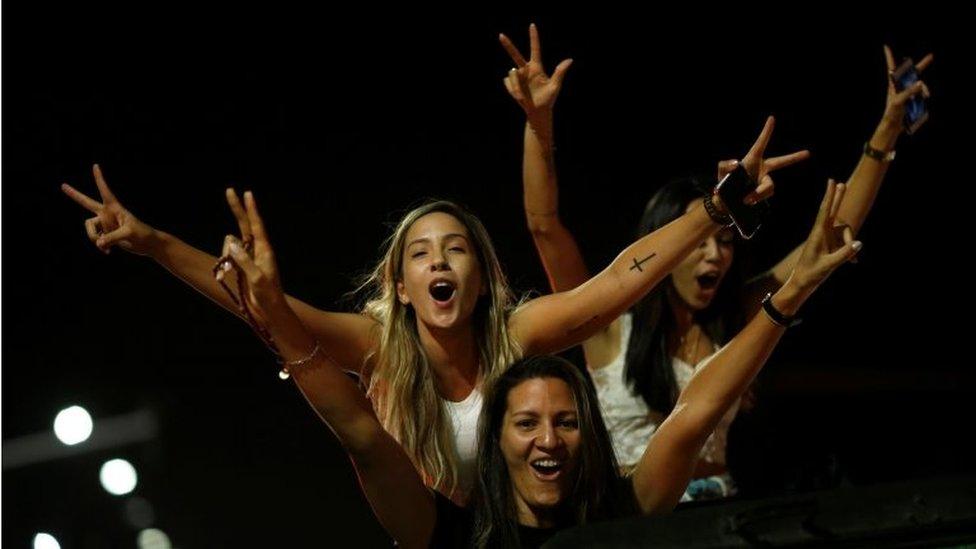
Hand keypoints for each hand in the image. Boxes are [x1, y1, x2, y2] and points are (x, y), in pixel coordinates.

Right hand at [61, 164, 157, 254]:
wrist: (148, 245)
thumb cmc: (143, 234)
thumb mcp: (128, 234)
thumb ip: (112, 238)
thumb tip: (98, 243)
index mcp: (115, 208)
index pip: (105, 191)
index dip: (99, 179)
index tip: (95, 166)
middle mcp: (107, 214)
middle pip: (87, 203)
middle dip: (75, 195)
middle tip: (63, 185)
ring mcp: (106, 224)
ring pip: (90, 229)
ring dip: (93, 238)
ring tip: (105, 246)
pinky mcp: (106, 234)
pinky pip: (95, 240)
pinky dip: (100, 246)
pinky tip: (108, 252)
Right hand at [218, 189, 285, 326]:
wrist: (269, 309)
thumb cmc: (267, 294)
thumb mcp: (256, 278)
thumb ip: (244, 260)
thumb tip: (232, 241)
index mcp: (265, 250)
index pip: (256, 225)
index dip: (251, 209)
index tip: (247, 193)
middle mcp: (257, 250)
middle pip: (244, 225)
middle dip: (237, 209)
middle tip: (229, 190)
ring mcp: (249, 257)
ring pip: (231, 245)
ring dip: (227, 255)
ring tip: (236, 276)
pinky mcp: (242, 265)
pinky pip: (229, 257)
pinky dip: (225, 264)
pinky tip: (228, 277)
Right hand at [499, 23, 572, 120]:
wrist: (538, 112)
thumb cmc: (548, 99)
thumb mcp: (555, 86)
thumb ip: (560, 72)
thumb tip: (570, 59)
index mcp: (537, 67)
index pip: (535, 49)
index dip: (533, 37)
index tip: (532, 25)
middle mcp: (526, 70)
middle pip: (515, 54)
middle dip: (508, 45)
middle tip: (500, 35)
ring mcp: (518, 77)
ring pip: (512, 74)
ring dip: (516, 85)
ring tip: (522, 97)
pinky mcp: (511, 84)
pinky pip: (508, 82)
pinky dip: (513, 90)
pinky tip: (519, 97)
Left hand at [733, 116, 810, 205]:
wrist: (725, 202)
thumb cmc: (724, 183)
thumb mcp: (721, 171)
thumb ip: (725, 165)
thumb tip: (737, 163)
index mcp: (752, 160)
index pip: (761, 144)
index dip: (766, 132)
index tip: (771, 118)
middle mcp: (761, 169)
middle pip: (780, 162)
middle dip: (793, 157)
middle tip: (807, 153)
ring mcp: (764, 181)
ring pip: (769, 185)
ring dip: (759, 192)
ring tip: (746, 199)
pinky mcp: (764, 193)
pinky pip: (765, 194)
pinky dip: (757, 198)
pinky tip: (748, 201)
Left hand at [790, 179, 861, 294]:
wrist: (801, 284)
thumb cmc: (811, 275)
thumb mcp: (828, 266)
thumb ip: (844, 254)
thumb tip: (859, 243)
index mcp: (818, 234)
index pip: (825, 211)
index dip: (830, 196)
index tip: (832, 182)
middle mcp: (822, 233)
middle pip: (832, 212)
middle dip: (838, 199)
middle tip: (842, 183)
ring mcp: (826, 239)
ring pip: (844, 233)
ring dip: (850, 243)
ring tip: (853, 262)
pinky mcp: (829, 245)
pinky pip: (844, 242)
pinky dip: (850, 250)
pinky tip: (854, 263)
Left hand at [881, 45, 932, 130]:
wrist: (894, 126)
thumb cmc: (892, 112)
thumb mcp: (899, 101)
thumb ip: (909, 91)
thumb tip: (920, 83)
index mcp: (893, 84)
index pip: (892, 68)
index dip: (889, 56)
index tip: (885, 46)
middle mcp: (901, 86)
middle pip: (912, 73)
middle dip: (922, 65)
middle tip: (931, 56)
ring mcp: (908, 92)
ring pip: (920, 85)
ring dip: (924, 89)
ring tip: (926, 95)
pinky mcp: (913, 99)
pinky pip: (922, 93)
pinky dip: (924, 95)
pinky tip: (925, 98)